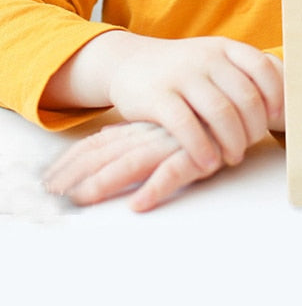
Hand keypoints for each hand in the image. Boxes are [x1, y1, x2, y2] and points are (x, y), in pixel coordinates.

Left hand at [43, 121, 219, 210]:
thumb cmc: (205, 119)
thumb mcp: (164, 125)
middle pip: (106, 153)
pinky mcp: (200, 154)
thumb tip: (103, 137)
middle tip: (54, 195)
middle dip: (77, 174)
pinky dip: (156, 187)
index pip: (96, 144)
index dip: (71, 162)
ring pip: (134, 161)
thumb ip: (135, 132)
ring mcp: (174, 142)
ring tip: (84, 198)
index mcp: (141, 128)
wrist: (247, 101)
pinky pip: (175, 171)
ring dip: (107, 181)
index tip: (48, 181)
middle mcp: (152, 133)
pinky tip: (140, 204)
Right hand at [44, 32, 283, 174]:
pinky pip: (186, 126)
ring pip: (220, 113)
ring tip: (232, 156)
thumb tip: (287, 102)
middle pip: (246, 97)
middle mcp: (206, 58)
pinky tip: (208, 163)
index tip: (275, 118)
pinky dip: (202, 148)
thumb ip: (244, 75)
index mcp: (226, 48)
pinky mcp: (157, 97)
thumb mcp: (215, 60)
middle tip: (250, 144)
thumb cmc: (185, 71)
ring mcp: (181, 76)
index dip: (276, 95)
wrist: (129, 63)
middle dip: (254, 127)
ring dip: (233, 142)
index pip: (263, 68)